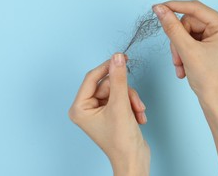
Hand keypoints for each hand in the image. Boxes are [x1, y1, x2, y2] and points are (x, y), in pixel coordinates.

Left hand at [68, 53, 149, 175]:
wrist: (135, 160)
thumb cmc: (121, 141)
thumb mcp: (120, 104)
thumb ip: (119, 79)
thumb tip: (117, 58)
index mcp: (79, 107)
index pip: (91, 78)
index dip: (107, 67)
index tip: (120, 58)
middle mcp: (86, 108)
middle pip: (107, 84)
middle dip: (124, 92)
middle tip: (133, 102)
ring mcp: (98, 111)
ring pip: (117, 91)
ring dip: (130, 100)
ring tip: (137, 112)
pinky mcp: (110, 113)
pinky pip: (121, 98)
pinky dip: (132, 105)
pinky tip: (138, 117)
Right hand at [153, 0, 217, 175]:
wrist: (217, 103)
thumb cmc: (210, 80)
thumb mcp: (187, 51)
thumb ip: (172, 27)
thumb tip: (160, 9)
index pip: (195, 8)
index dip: (174, 6)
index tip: (157, 7)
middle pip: (189, 22)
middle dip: (178, 40)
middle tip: (176, 58)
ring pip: (187, 33)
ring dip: (179, 49)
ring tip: (181, 66)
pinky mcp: (212, 45)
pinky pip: (190, 41)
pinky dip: (183, 53)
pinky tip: (184, 68)